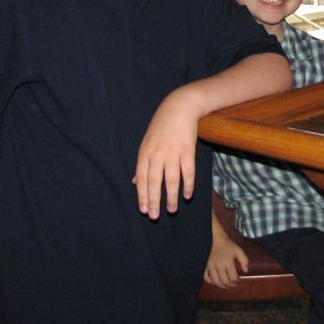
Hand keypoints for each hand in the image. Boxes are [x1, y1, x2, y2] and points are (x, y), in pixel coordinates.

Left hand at [134, 88, 197, 219]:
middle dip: (154, 200)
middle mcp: (157, 154)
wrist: (179, 107)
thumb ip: (142, 164)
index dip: (143, 195)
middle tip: (155, 216)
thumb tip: (135, 183)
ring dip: (171, 196)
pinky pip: (188, 171)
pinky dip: (188, 184)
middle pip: (155, 181)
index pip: (142, 178)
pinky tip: (188, 195)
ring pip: (171, 179)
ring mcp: (173, 152)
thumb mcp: (146, 143)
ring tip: (172, 210)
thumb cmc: (161, 126)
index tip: (144, 210)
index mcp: (145, 152)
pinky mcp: (188, 150)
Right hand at [204, 236, 248, 288]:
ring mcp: (210, 266)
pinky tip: (216, 282)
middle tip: (233, 286)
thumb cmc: (228, 245)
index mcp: (228, 262)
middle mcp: (219, 266)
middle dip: (230, 286)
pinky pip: (206, 278)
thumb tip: (246, 271)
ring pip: (216, 282)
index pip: (233, 278)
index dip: (237, 282)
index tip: (238, 282)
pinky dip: (211, 282)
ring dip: (221, 286)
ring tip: (226, 286)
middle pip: (224, 282)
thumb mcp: (239, 251)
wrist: (215, 239)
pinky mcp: (205, 266)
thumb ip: (244, 261)